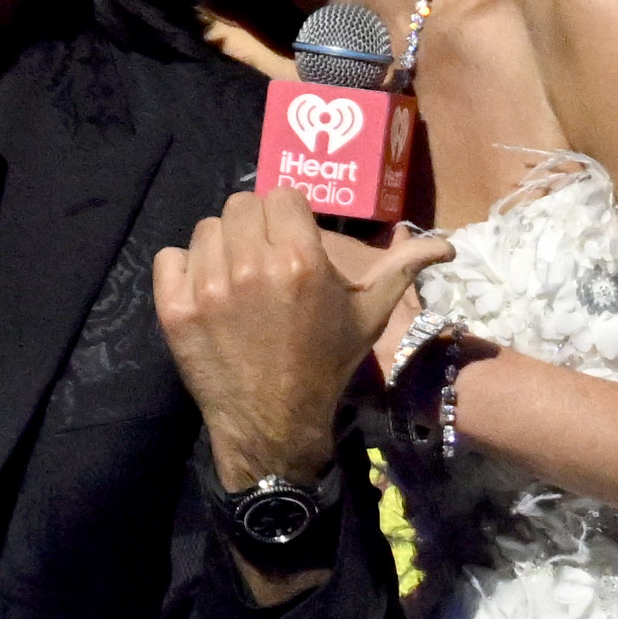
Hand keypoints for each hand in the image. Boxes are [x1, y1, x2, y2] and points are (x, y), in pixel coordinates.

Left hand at [154, 190, 451, 488]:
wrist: (277, 424)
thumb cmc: (326, 364)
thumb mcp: (368, 315)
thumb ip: (402, 268)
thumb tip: (448, 245)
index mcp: (301, 258)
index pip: (282, 195)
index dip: (287, 217)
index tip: (290, 242)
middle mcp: (252, 265)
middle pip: (241, 204)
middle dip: (254, 226)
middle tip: (262, 258)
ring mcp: (209, 287)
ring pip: (207, 228)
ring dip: (220, 247)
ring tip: (236, 279)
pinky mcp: (175, 309)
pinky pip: (169, 257)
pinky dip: (184, 271)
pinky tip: (206, 294)